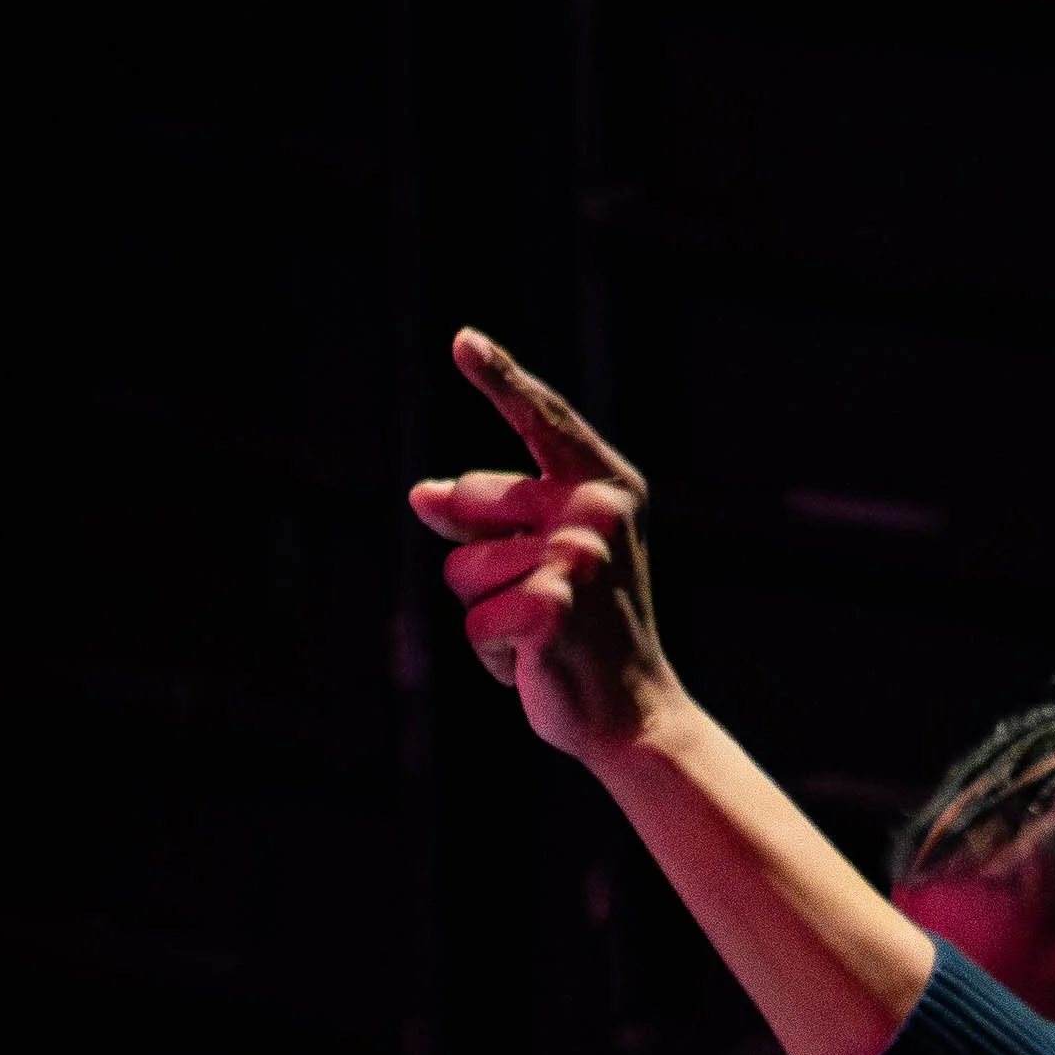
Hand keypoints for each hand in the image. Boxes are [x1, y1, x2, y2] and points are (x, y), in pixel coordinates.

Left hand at [411, 327, 680, 764]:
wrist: (635, 715)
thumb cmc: (590, 633)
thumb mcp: (549, 558)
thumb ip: (492, 518)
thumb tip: (419, 494)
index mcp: (608, 488)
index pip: (541, 422)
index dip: (500, 378)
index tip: (462, 339)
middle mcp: (596, 514)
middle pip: (470, 503)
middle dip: (476, 551)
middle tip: (538, 599)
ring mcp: (575, 560)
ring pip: (463, 571)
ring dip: (485, 613)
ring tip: (542, 635)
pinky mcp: (548, 609)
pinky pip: (475, 623)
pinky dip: (492, 655)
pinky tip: (538, 665)